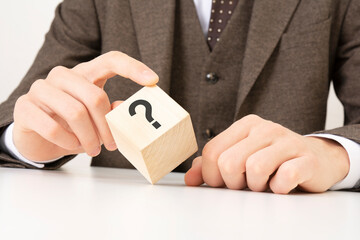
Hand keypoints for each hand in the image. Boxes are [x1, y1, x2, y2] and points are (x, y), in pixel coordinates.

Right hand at [13, 51, 157, 161]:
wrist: (38, 137)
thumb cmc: (73, 126)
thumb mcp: (96, 120)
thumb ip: (111, 112)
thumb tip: (126, 109)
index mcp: (85, 73)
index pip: (111, 60)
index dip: (133, 68)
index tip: (153, 81)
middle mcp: (63, 76)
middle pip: (95, 96)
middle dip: (107, 127)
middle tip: (111, 145)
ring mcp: (41, 88)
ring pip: (75, 112)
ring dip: (89, 138)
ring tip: (93, 149)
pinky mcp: (25, 106)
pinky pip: (52, 127)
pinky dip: (68, 142)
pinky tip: (73, 146)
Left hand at [185, 115, 349, 193]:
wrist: (316, 159)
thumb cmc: (272, 160)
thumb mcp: (240, 157)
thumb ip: (212, 165)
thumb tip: (190, 179)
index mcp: (245, 125)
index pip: (212, 152)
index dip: (212, 175)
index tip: (224, 182)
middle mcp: (265, 128)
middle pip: (229, 162)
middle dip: (233, 183)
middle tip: (246, 184)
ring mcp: (287, 141)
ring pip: (255, 168)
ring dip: (257, 186)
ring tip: (265, 183)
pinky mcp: (306, 158)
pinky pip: (285, 177)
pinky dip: (279, 188)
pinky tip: (282, 184)